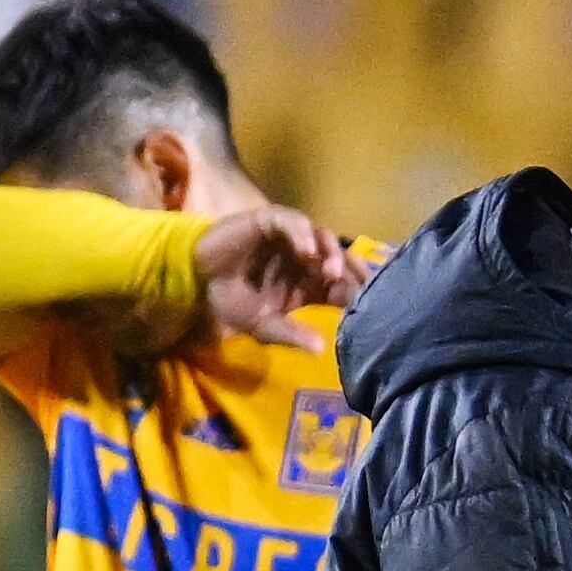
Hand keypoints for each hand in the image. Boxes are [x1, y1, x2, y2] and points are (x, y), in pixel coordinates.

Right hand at [195, 206, 371, 351]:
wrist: (197, 280)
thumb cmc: (232, 301)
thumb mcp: (263, 326)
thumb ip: (290, 335)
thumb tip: (320, 349)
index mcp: (309, 284)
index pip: (342, 286)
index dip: (358, 293)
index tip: (374, 305)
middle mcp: (305, 259)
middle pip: (340, 259)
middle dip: (352, 271)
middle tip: (363, 285)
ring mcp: (290, 239)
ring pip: (322, 237)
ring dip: (330, 252)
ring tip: (331, 270)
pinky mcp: (271, 221)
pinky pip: (293, 222)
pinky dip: (302, 234)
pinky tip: (306, 252)